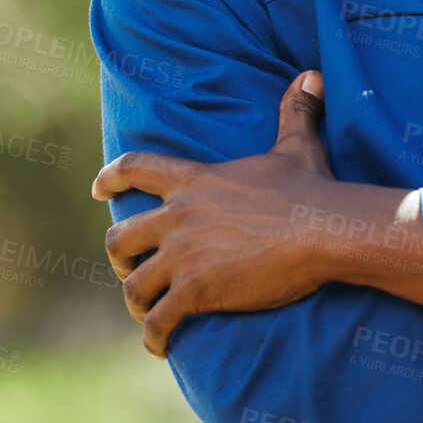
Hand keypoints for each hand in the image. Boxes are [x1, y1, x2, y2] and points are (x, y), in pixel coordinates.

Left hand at [91, 71, 339, 357]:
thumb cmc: (310, 188)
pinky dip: (155, 337)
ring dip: (137, 301)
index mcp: (193, 181)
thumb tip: (311, 76)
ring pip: (135, 285)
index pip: (136, 168)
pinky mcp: (196, 291)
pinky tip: (161, 346)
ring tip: (148, 312)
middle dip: (120, 256)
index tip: (99, 189)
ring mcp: (183, 256)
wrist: (323, 231)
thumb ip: (295, 111)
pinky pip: (159, 322)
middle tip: (132, 267)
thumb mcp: (298, 145)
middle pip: (120, 238)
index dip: (112, 177)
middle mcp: (178, 217)